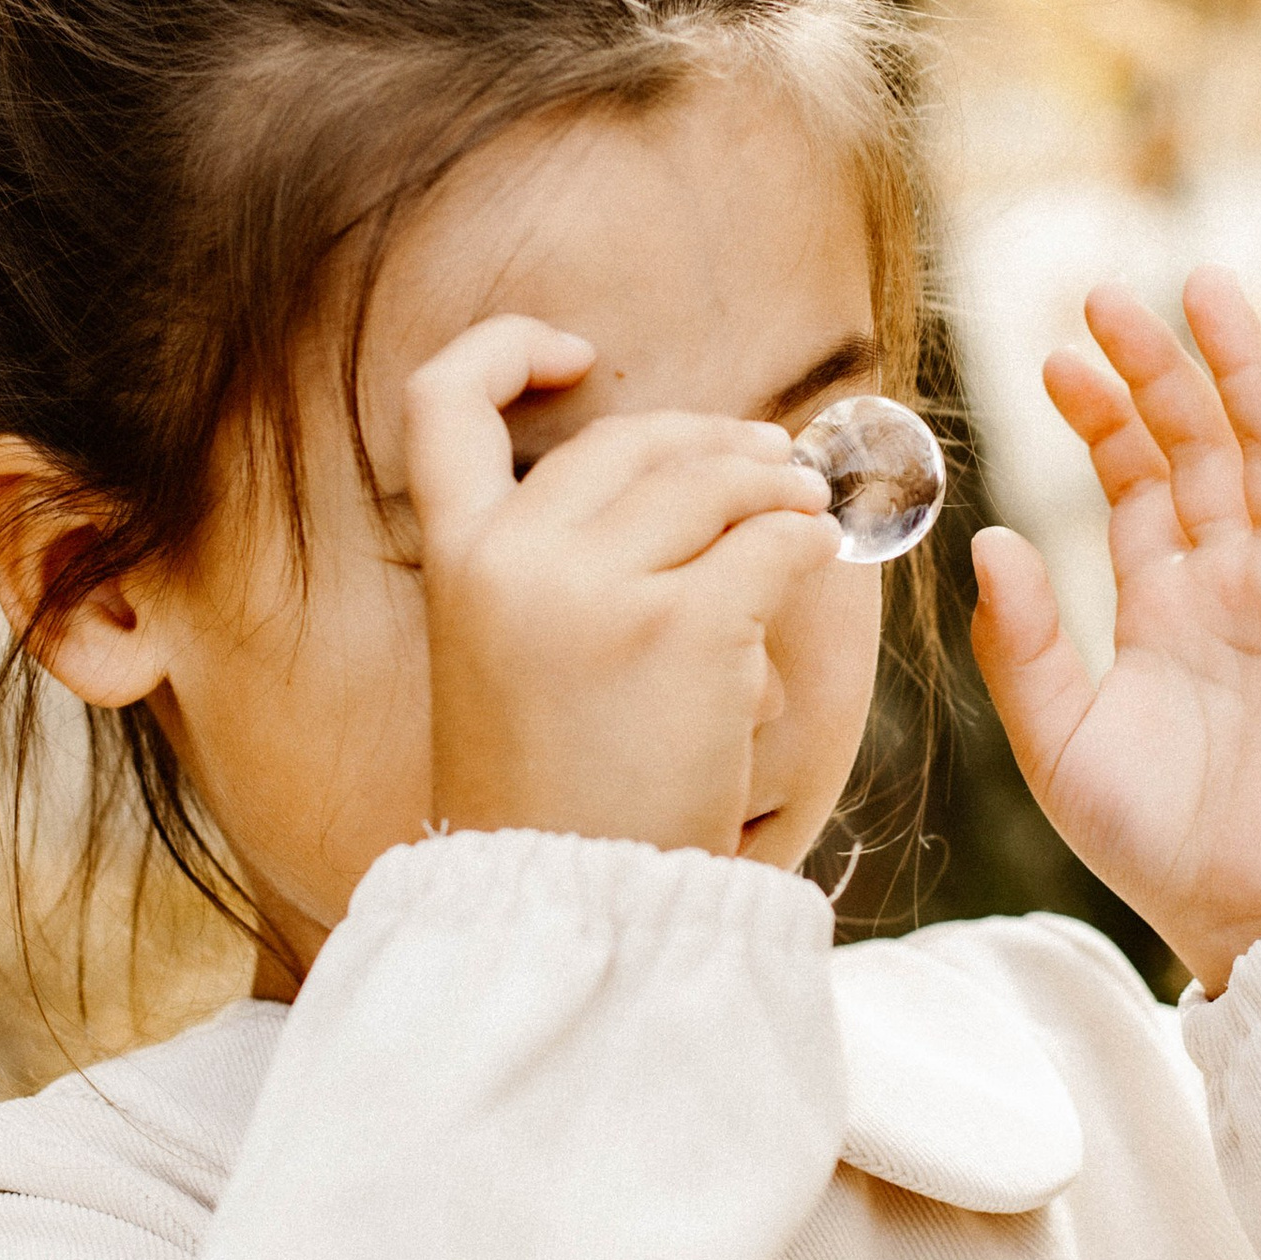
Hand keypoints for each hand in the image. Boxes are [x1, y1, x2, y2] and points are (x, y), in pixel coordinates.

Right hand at [405, 318, 842, 855]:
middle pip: (629, 437)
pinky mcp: (685, 630)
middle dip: (711, 440)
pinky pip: (776, 542)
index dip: (504, 348)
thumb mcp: (504, 661)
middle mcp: (512, 558)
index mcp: (454, 562)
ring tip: (808, 511)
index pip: (439, 401)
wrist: (571, 911)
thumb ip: (553, 563)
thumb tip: (689, 465)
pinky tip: (820, 558)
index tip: (576, 353)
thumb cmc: (559, 792)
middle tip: (768, 462)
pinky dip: (811, 540)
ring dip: (778, 484)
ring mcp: (596, 590)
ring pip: (714, 477)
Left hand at [968, 269, 1260, 992]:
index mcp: (1164, 606)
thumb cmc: (1155, 841)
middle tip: (1108, 294)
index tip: (1053, 361)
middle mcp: (1235, 582)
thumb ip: (1022, 645)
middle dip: (1159, 369)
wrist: (1250, 909)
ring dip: (1243, 369)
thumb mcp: (1059, 740)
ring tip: (1200, 288)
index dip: (1101, 419)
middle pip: (1202, 446)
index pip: (1138, 483)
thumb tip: (992, 538)